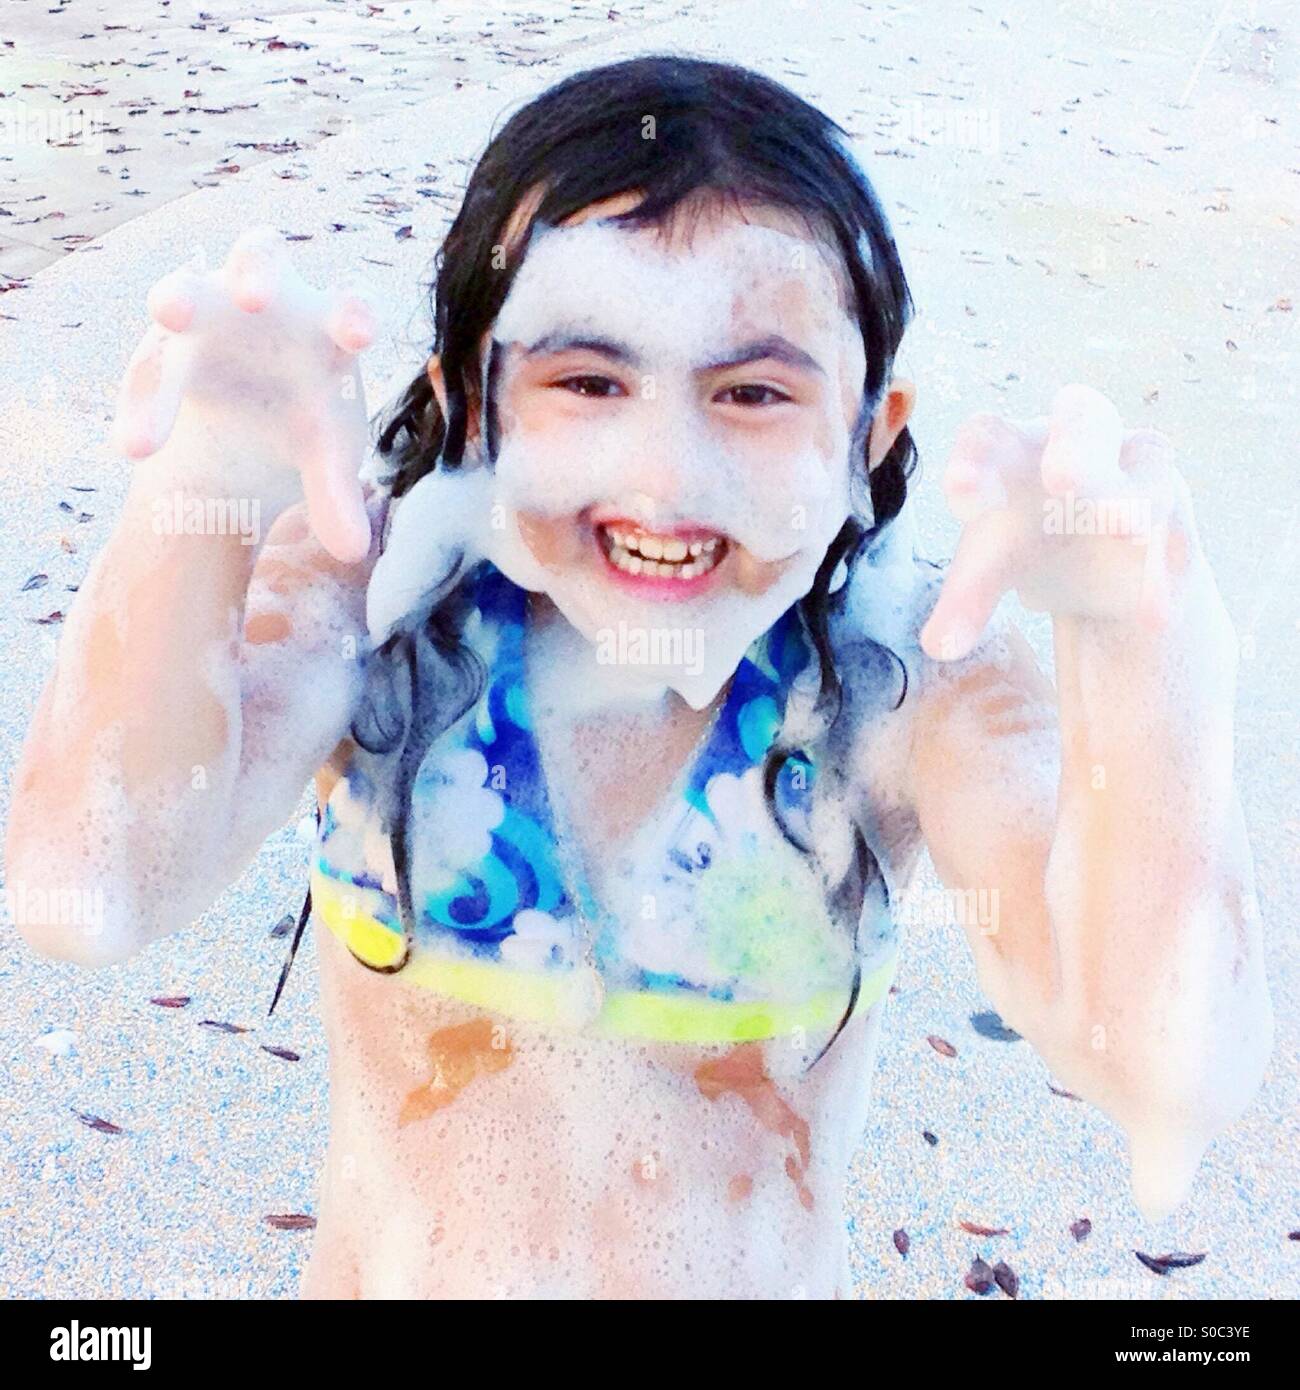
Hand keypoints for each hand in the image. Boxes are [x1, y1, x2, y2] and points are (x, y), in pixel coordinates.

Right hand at [111, 226, 376, 563]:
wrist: (250, 433)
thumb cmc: (307, 425)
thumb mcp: (324, 461)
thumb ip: (337, 498)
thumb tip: (353, 552)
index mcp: (327, 325)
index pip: (347, 304)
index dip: (354, 312)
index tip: (360, 336)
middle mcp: (269, 302)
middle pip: (261, 255)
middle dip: (257, 271)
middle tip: (254, 296)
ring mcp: (208, 314)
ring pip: (188, 288)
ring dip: (179, 297)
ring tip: (169, 315)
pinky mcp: (164, 346)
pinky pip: (149, 365)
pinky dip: (145, 403)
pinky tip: (138, 447)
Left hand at [921, 384, 1198, 660]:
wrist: (1102, 562)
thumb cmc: (1026, 540)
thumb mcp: (990, 565)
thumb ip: (965, 599)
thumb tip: (937, 648)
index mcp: (1016, 445)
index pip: (990, 432)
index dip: (975, 453)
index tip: (961, 493)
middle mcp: (1083, 440)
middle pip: (1085, 416)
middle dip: (1075, 447)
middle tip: (1060, 477)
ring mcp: (1140, 471)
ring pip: (1146, 469)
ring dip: (1132, 498)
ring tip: (1124, 528)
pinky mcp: (1177, 516)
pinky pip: (1175, 536)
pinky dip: (1163, 568)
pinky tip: (1152, 609)